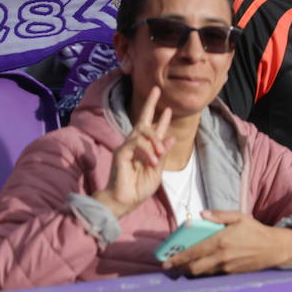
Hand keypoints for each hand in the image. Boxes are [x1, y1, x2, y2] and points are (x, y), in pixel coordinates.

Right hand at [93, 85, 173, 217]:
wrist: (126, 201)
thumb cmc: (140, 188)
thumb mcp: (158, 171)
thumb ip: (163, 154)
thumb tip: (171, 136)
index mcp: (146, 150)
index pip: (153, 130)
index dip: (161, 118)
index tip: (168, 107)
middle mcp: (135, 145)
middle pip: (142, 120)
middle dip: (150, 104)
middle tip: (157, 90)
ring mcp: (127, 147)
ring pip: (142, 132)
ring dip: (155, 142)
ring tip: (158, 157)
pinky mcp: (121, 152)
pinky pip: (136, 143)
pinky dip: (147, 151)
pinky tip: (151, 160)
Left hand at [164, 209, 291, 274]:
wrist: (275, 248)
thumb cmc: (256, 231)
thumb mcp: (239, 217)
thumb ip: (219, 215)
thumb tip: (201, 214)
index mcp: (221, 241)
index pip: (193, 252)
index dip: (177, 258)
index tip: (166, 262)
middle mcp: (222, 257)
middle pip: (194, 268)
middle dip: (180, 269)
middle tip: (171, 267)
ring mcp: (227, 267)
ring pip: (202, 273)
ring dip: (190, 271)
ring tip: (183, 268)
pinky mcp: (232, 274)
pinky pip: (213, 275)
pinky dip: (204, 273)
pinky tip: (200, 268)